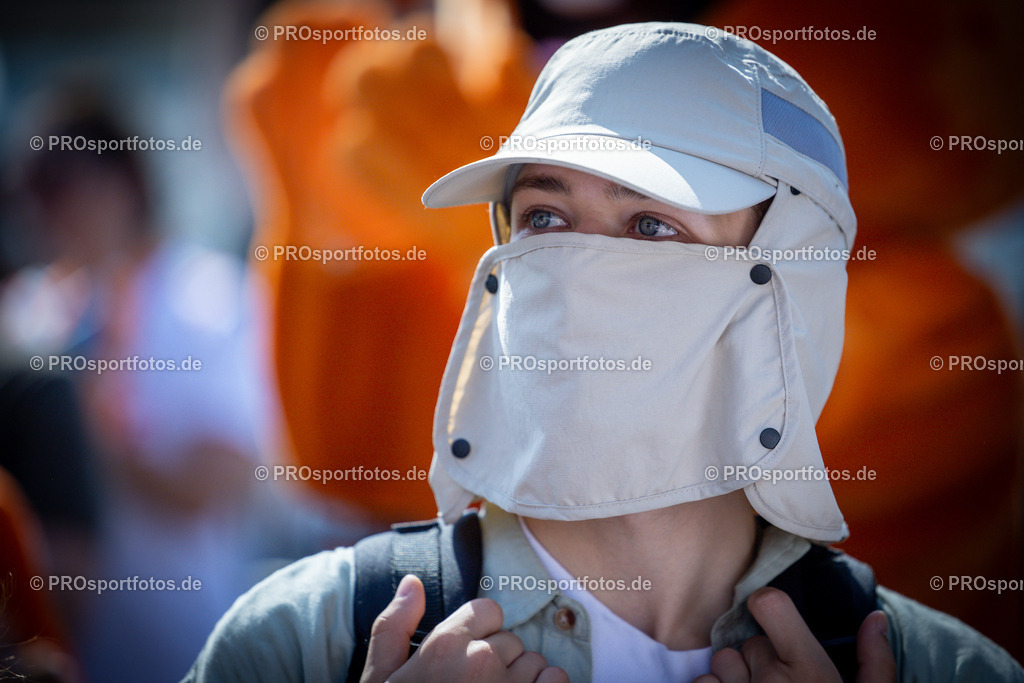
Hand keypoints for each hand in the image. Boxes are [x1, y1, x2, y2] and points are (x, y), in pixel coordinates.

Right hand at [360, 574, 568, 682]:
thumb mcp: (380, 680)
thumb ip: (394, 627)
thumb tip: (412, 583)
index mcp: (443, 646)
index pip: (487, 610)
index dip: (479, 634)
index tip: (465, 660)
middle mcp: (481, 661)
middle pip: (511, 639)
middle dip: (498, 661)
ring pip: (535, 662)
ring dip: (522, 680)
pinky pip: (557, 682)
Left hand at [693, 587, 895, 682]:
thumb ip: (876, 663)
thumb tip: (877, 617)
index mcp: (810, 670)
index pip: (769, 602)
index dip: (768, 607)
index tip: (772, 617)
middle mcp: (771, 681)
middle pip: (748, 641)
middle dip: (760, 658)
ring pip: (722, 662)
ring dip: (734, 676)